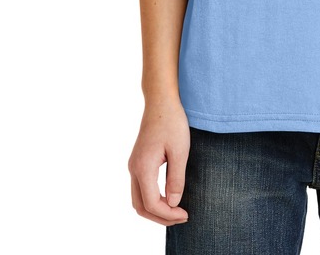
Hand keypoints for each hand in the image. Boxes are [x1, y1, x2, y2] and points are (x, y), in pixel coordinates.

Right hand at [128, 99, 190, 225]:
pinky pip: (140, 189)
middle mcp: (134, 169)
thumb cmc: (172, 122)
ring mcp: (134, 165)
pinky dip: (152, 200)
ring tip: (176, 211)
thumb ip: (176, 179)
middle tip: (182, 217)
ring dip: (155, 210)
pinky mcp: (138, 162)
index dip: (168, 214)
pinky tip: (168, 198)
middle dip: (160, 217)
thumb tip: (173, 203)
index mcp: (143, 167)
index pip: (152, 203)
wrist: (161, 101)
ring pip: (138, 199)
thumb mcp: (180, 151)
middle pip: (141, 206)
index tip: (185, 214)